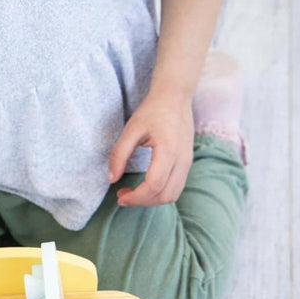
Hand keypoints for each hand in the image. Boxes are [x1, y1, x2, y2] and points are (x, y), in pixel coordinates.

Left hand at [107, 90, 193, 206]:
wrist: (175, 97)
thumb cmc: (152, 111)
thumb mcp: (130, 130)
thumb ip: (119, 155)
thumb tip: (111, 179)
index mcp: (168, 151)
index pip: (154, 185)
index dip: (136, 197)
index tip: (119, 196)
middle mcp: (182, 160)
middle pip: (165, 195)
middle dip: (142, 201)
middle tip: (122, 195)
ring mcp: (187, 162)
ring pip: (172, 195)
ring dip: (151, 199)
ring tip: (132, 192)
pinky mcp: (187, 163)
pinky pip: (176, 187)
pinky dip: (160, 193)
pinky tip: (144, 186)